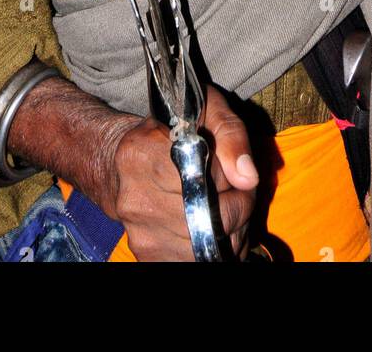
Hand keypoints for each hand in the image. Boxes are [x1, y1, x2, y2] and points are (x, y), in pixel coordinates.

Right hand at [102, 84, 258, 261]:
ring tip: (221, 206)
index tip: (232, 171)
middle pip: (212, 223)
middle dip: (237, 209)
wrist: (124, 160)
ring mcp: (139, 231)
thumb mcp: (206, 109)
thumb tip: (247, 178)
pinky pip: (194, 261)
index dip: (232, 182)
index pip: (208, 183)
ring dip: (228, 233)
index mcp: (143, 152)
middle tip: (235, 191)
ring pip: (208, 248)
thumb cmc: (172, 128)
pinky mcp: (146, 254)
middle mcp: (136, 198)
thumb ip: (231, 135)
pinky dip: (211, 249)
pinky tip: (209, 225)